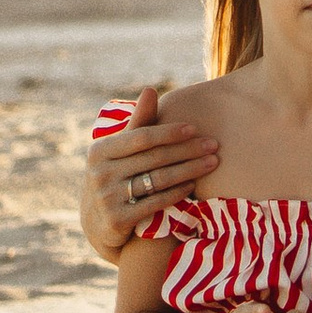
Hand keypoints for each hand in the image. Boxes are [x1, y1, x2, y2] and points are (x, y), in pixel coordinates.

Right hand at [82, 89, 220, 261]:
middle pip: (154, 158)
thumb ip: (138, 122)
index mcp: (100, 151)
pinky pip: (155, 202)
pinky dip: (177, 192)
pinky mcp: (118, 220)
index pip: (142, 137)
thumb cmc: (116, 175)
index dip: (170, 132)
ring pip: (158, 180)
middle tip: (214, 145)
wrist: (97, 222)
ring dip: (189, 170)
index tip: (195, 128)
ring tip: (212, 163)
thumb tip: (150, 89)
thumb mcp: (121, 150)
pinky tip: (194, 185)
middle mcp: (100, 173)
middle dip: (187, 150)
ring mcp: (107, 198)